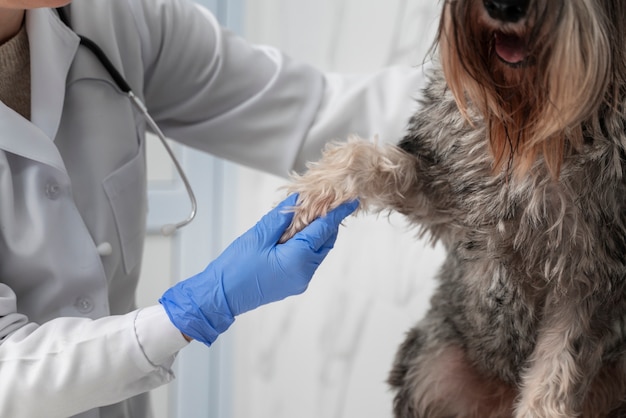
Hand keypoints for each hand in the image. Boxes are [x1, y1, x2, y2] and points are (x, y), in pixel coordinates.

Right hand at [159, 194, 357, 345]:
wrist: (220, 296)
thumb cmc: (235, 267)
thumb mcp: (258, 236)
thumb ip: (282, 217)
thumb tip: (299, 200)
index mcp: (298, 259)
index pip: (324, 230)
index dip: (337, 214)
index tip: (351, 201)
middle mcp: (304, 272)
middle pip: (325, 242)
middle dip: (326, 223)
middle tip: (322, 203)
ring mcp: (300, 281)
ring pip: (317, 252)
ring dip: (314, 234)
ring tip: (303, 216)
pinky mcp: (293, 283)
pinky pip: (306, 261)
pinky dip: (305, 246)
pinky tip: (292, 234)